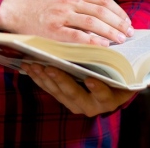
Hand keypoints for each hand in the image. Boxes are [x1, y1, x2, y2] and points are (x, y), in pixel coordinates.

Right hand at [0, 0, 133, 45]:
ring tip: (121, 41)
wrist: (14, 10)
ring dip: (110, 32)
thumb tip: (105, 17)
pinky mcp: (53, 30)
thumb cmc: (40, 7)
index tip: (128, 22)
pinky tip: (103, 46)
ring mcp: (61, 15)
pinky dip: (92, 41)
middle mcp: (70, 1)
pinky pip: (77, 36)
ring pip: (93, 22)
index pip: (104, 1)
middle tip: (129, 34)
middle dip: (119, 23)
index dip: (119, 12)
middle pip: (102, 11)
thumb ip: (80, 3)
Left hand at [21, 63, 135, 116]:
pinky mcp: (62, 98)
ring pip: (57, 92)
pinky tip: (29, 66)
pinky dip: (38, 77)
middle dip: (61, 81)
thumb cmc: (118, 73)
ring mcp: (74, 103)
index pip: (104, 96)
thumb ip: (114, 63)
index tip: (91, 80)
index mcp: (108, 99)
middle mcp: (90, 105)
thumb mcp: (120, 70)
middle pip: (74, 95)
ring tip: (35, 64)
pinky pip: (48, 89)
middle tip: (51, 68)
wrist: (112, 85)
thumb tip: (106, 43)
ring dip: (45, 77)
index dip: (98, 89)